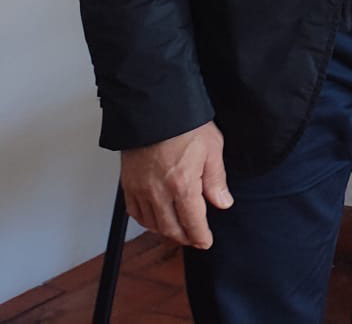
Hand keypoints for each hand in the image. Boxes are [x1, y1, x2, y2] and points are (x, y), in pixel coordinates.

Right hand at [120, 121, 230, 248]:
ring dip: (166, 232)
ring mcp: (140, 190)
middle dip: (185, 237)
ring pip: (152, 224)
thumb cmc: (185, 125)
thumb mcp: (212, 149)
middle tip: (195, 238)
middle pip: (171, 228)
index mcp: (182, 185)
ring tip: (179, 231)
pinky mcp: (128, 185)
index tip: (206, 242)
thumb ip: (216, 180)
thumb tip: (223, 203)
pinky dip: (147, 221)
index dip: (200, 236)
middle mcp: (158, 192)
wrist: (154, 110)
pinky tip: (156, 219)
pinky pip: (135, 212)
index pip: (192, 222)